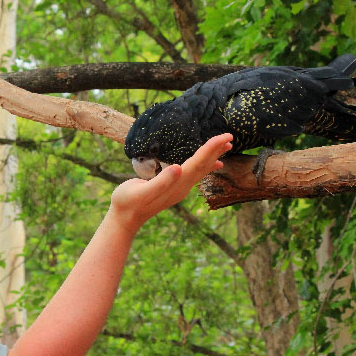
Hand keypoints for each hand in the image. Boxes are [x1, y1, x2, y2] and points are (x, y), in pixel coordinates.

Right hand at [110, 133, 232, 233]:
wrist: (124, 218)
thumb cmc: (128, 202)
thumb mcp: (141, 191)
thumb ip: (161, 181)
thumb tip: (178, 168)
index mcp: (177, 184)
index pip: (198, 163)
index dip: (211, 148)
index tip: (225, 137)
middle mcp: (182, 187)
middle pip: (204, 165)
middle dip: (217, 150)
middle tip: (230, 136)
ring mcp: (180, 188)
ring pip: (202, 169)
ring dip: (214, 156)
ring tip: (227, 146)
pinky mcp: (175, 188)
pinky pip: (196, 174)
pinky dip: (206, 165)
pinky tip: (214, 164)